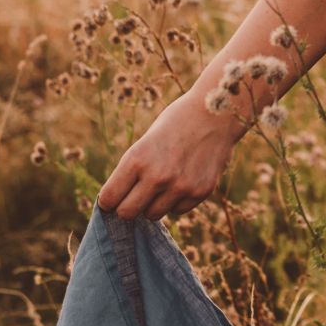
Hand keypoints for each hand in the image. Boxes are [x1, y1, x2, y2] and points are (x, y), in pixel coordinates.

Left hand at [97, 89, 234, 220]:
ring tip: (165, 180)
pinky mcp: (200, 192)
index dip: (109, 198)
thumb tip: (119, 203)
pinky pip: (178, 209)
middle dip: (128, 205)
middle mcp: (157, 176)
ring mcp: (180, 187)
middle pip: (127, 213)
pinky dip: (177, 199)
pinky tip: (185, 176)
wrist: (217, 111)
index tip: (114, 196)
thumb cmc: (177, 122)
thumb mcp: (147, 140)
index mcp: (137, 158)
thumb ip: (133, 171)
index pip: (109, 198)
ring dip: (154, 203)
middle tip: (136, 194)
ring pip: (153, 214)